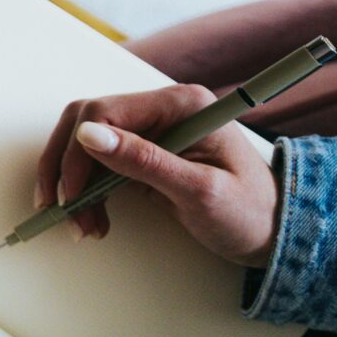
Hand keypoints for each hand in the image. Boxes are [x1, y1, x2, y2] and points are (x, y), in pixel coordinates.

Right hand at [35, 85, 279, 266]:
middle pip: (86, 123)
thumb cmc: (249, 212)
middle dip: (67, 169)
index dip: (78, 152)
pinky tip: (93, 218)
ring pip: (85, 145)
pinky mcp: (144, 154)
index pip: (104, 112)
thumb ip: (144, 161)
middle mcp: (162, 109)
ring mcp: (152, 130)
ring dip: (73, 185)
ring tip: (83, 224)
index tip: (72, 194)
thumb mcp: (199, 190)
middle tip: (63, 209)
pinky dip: (86, 192)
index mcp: (181, 104)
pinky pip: (98, 164)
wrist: (274, 232)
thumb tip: (89, 134)